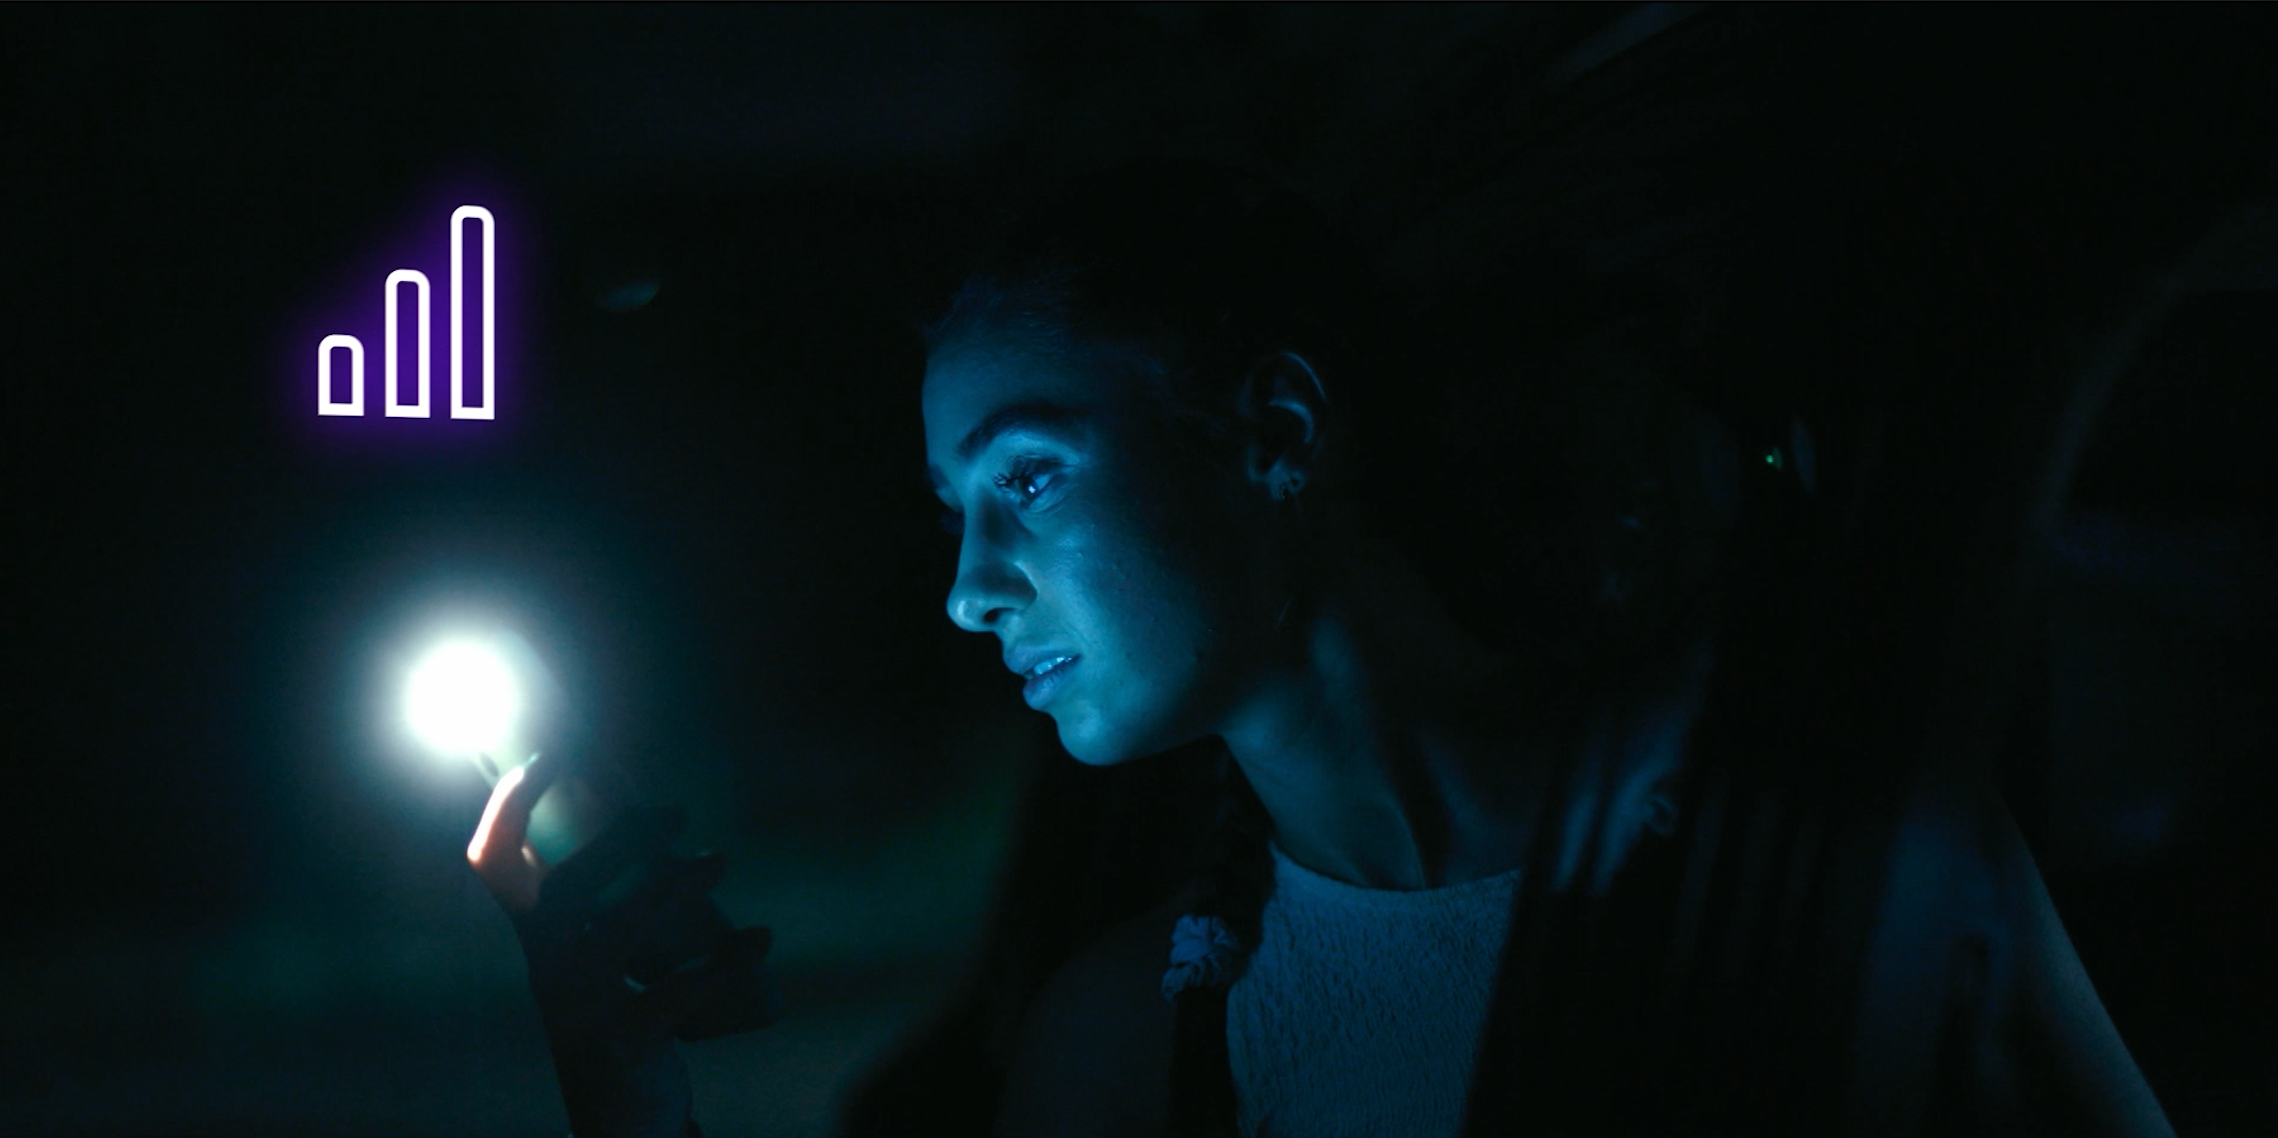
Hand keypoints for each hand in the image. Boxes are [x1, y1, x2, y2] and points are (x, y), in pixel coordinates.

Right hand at [468, 754, 779, 1136]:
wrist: (622, 1114)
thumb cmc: (620, 1012)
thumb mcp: (603, 951)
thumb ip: (610, 894)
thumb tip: (645, 815)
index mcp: (540, 936)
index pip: (495, 865)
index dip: (509, 808)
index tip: (547, 755)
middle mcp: (548, 968)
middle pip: (561, 890)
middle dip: (616, 840)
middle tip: (676, 811)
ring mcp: (580, 1008)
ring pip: (618, 935)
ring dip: (672, 887)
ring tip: (720, 859)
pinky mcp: (624, 1042)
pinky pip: (674, 993)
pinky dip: (724, 960)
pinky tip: (762, 937)